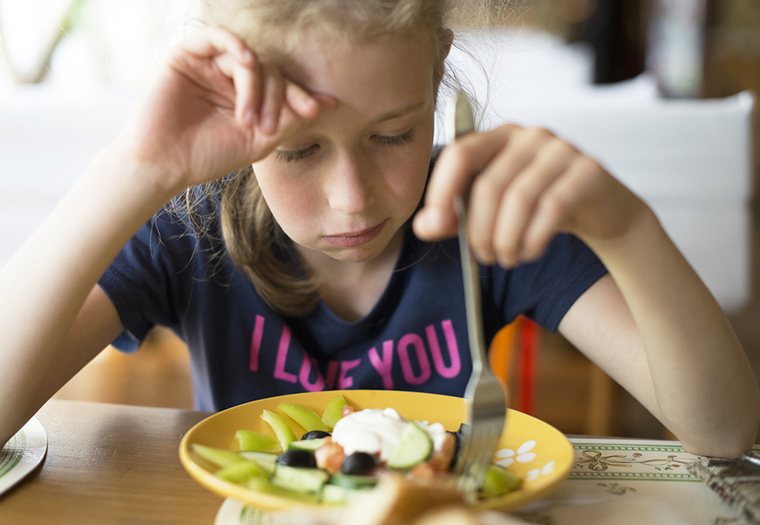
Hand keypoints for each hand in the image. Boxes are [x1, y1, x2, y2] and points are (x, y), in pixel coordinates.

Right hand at [120, 27, 332, 192]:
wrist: (165, 164)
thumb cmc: (210, 156)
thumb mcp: (261, 141)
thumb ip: (291, 119)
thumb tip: (330, 103)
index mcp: (250, 98)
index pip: (283, 85)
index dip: (301, 95)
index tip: (315, 110)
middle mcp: (232, 78)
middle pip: (271, 70)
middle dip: (277, 97)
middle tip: (267, 127)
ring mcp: (211, 65)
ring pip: (249, 58)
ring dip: (256, 86)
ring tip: (247, 119)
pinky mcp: (187, 55)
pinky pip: (216, 36)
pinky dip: (236, 45)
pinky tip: (246, 62)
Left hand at [413, 124, 648, 265]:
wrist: (602, 210)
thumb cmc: (540, 207)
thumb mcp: (492, 212)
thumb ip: (454, 218)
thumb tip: (424, 226)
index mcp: (499, 137)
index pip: (459, 153)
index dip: (442, 190)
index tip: (436, 225)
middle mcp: (529, 135)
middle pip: (489, 185)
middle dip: (479, 230)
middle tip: (483, 256)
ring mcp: (561, 149)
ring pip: (519, 199)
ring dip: (507, 239)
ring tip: (506, 258)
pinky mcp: (589, 169)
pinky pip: (552, 208)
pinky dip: (534, 238)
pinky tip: (529, 253)